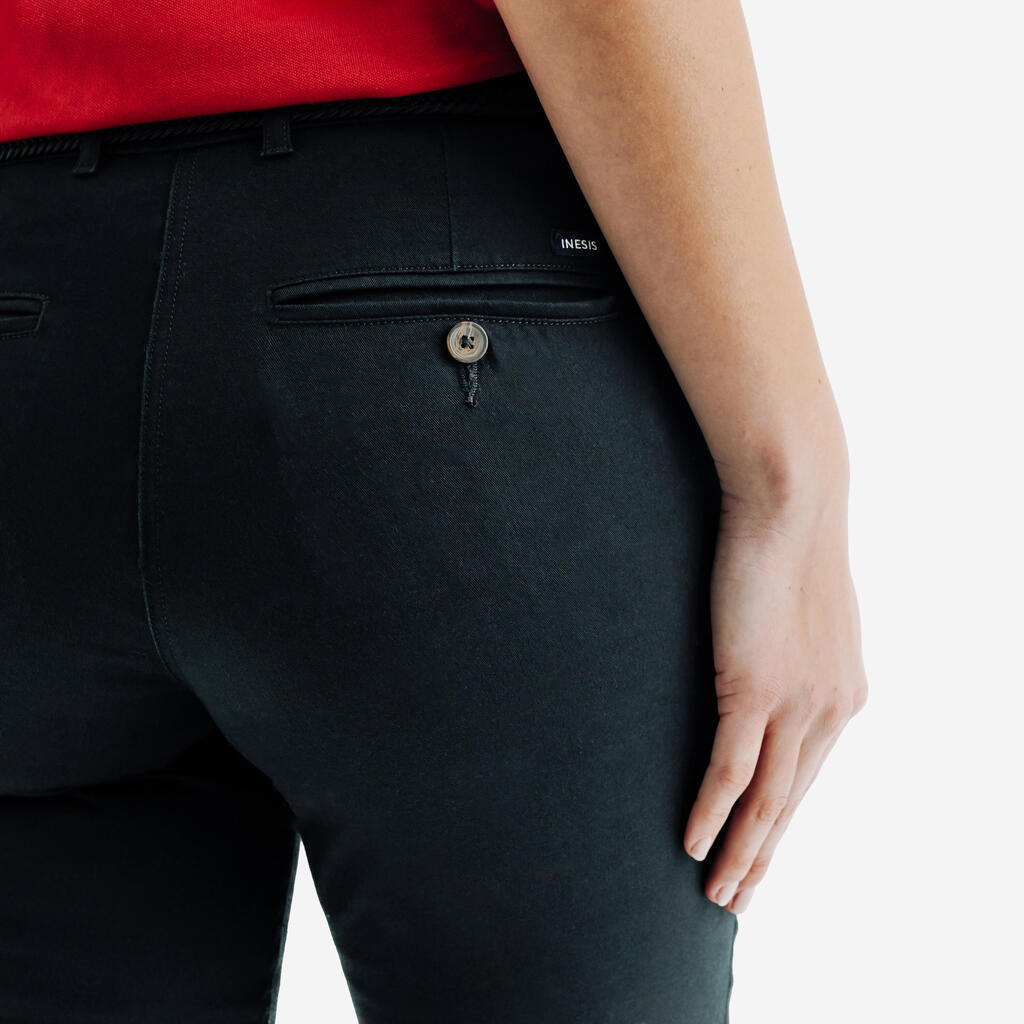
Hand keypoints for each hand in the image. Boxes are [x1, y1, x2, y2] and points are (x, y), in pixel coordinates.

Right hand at [682, 483, 867, 913]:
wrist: (792, 499)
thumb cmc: (789, 542)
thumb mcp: (803, 610)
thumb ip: (795, 650)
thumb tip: (767, 660)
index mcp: (842, 694)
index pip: (810, 777)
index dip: (785, 824)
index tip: (764, 854)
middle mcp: (828, 710)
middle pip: (793, 802)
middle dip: (766, 856)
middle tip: (739, 899)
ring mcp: (795, 703)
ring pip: (768, 800)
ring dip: (742, 852)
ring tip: (718, 894)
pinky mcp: (753, 687)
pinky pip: (730, 768)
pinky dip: (711, 812)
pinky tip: (691, 843)